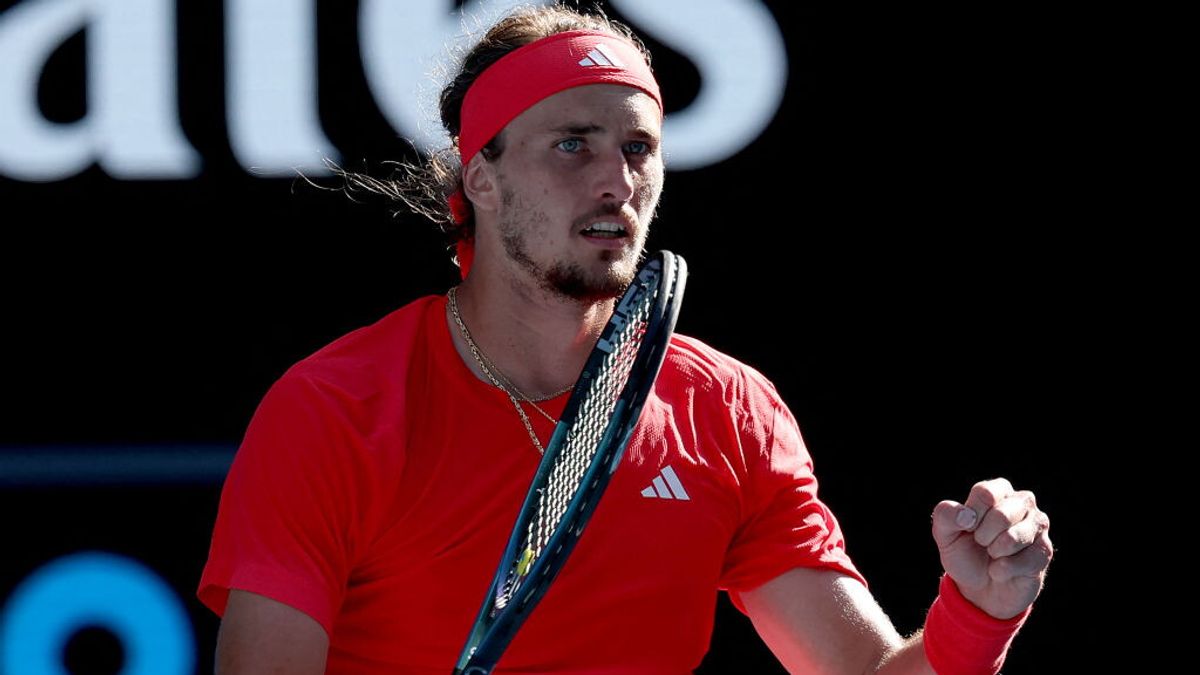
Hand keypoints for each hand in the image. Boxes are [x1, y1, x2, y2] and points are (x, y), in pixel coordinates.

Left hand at [931, 478, 1052, 619]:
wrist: (980, 588)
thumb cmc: (964, 552)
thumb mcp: (945, 534)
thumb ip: (945, 516)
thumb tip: (965, 515)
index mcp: (998, 490)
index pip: (985, 494)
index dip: (971, 516)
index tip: (967, 528)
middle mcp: (1022, 502)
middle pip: (1001, 516)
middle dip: (983, 537)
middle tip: (981, 543)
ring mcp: (1038, 525)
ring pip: (1013, 538)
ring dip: (994, 553)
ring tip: (992, 554)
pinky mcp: (1044, 551)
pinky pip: (1024, 561)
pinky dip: (1004, 570)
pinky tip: (1001, 569)